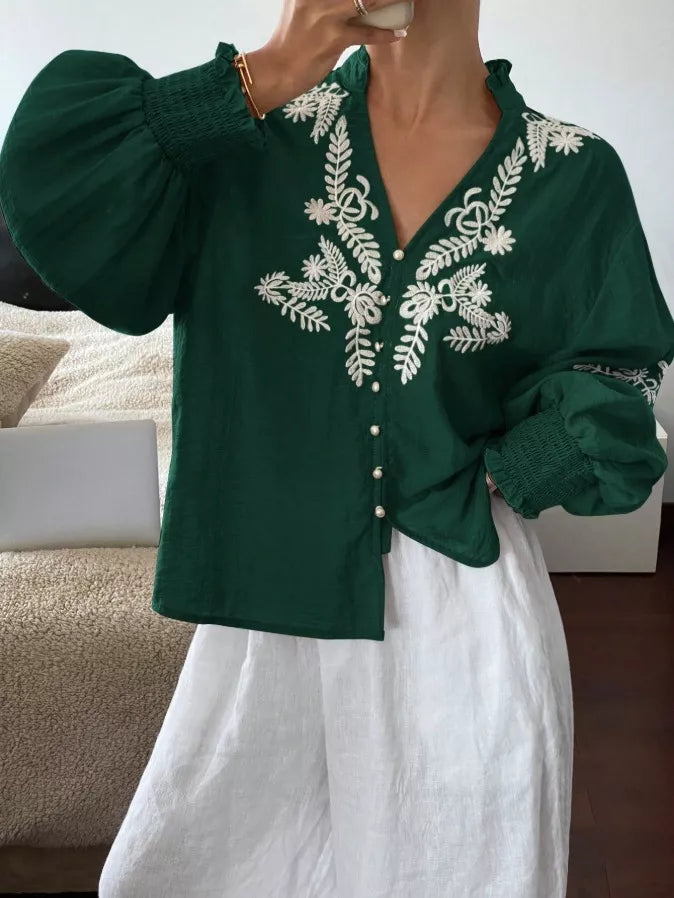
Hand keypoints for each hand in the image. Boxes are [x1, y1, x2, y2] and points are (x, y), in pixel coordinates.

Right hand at [244, 0, 408, 113]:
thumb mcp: (302, 7)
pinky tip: (398, 33)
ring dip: (391, 1)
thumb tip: (355, 2)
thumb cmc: (292, 41)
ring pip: (368, 1)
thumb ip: (323, 0)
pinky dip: (385, 34)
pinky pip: (366, 33)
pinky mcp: (333, 39)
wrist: (276, 70)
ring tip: (407, 1)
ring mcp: (326, 15)